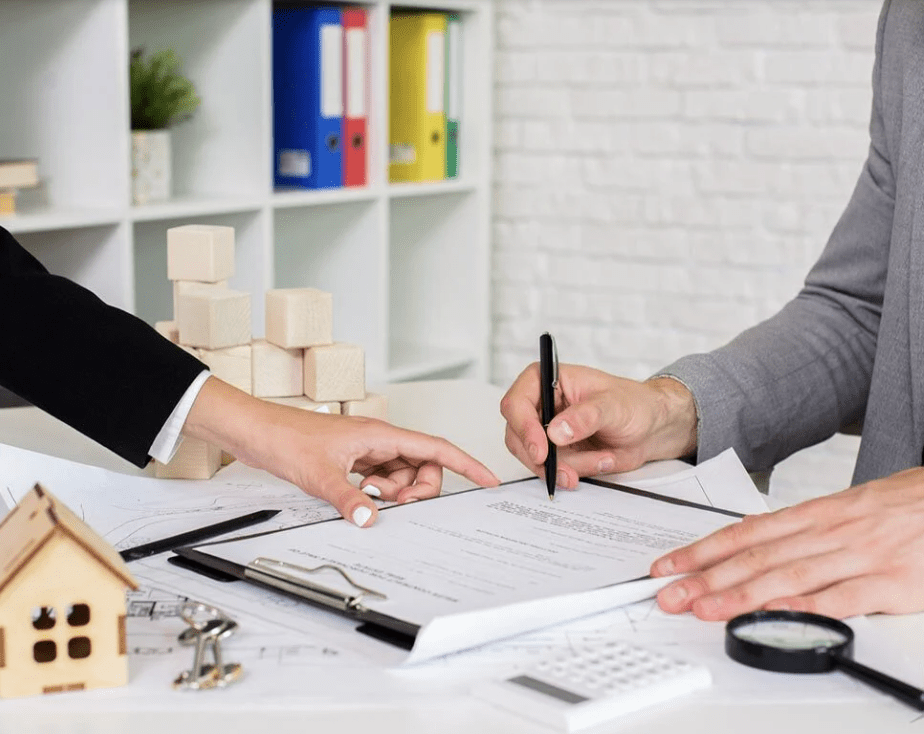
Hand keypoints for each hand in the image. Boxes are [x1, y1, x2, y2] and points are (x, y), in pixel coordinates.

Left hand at [183, 378, 499, 526]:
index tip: (487, 479)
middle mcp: (379, 440)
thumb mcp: (320, 475)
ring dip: (393, 493)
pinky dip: (376, 493)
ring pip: (401, 475)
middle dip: (417, 489)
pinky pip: (380, 479)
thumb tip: (372, 520)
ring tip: (365, 497)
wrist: (257, 431)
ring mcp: (366, 450)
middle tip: (395, 505)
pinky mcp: (353, 460)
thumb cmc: (286, 438)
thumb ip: (349, 500)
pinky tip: (357, 496)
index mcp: (381, 435)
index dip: (466, 463)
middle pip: (422, 466)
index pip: (436, 448)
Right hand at [500, 363, 696, 487]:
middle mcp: (540, 405)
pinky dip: (572, 474)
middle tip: (566, 472)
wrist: (651, 427)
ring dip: (563, 467)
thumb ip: (585, 417)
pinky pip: (550, 470)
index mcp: (547, 380)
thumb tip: (555, 431)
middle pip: (517, 435)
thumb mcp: (613, 405)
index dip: (523, 427)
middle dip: (543, 457)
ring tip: (599, 461)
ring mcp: (545, 431)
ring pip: (532, 458)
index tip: (541, 450)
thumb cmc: (634, 403)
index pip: (517, 403)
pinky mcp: (555, 452)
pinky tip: (598, 463)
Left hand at [651, 467, 923, 619]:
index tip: (668, 566)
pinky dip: (806, 607)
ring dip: (741, 595)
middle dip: (708, 577)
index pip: (745, 533)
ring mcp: (860, 556)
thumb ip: (801, 528)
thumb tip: (753, 540)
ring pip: (789, 576)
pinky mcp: (893, 582)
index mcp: (816, 513)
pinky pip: (843, 597)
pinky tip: (776, 615)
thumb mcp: (846, 508)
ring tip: (704, 608)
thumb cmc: (903, 505)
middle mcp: (829, 531)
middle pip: (757, 556)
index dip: (702, 551)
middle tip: (670, 594)